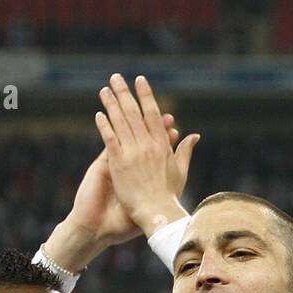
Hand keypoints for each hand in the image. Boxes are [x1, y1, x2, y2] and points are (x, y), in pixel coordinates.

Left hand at [95, 73, 198, 235]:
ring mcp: (132, 153)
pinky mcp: (119, 163)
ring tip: (105, 90)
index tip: (140, 81)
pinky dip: (105, 126)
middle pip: (134, 112)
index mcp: (162, 145)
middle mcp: (147, 145)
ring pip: (120, 121)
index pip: (152, 114)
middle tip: (116, 77)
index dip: (146, 96)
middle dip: (125, 93)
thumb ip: (185, 151)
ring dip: (112, 104)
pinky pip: (110, 139)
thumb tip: (194, 136)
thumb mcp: (180, 171)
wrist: (157, 214)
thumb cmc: (169, 197)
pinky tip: (99, 114)